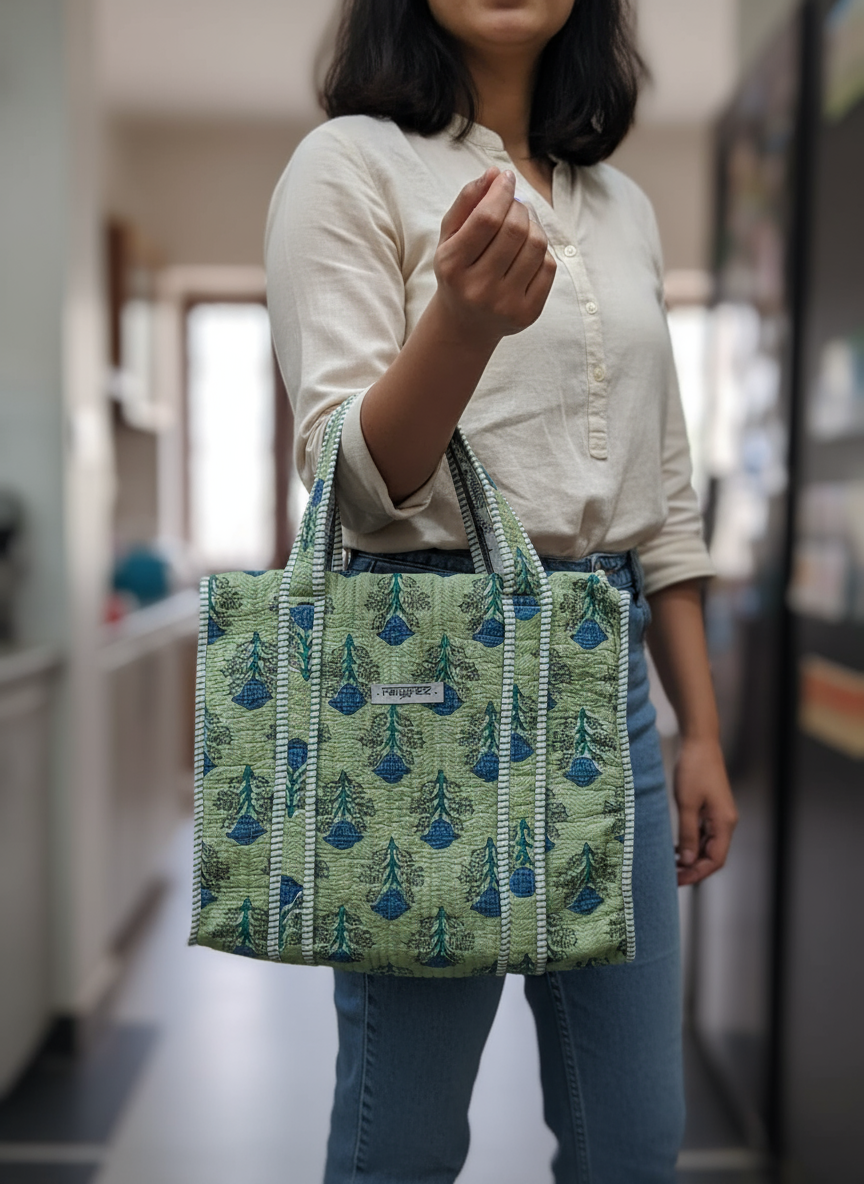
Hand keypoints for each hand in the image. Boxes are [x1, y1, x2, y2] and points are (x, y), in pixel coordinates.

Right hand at [433, 167, 556, 345]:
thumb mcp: (450, 237)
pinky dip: (541, 251)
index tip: (506, 179)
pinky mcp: (527, 314)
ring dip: (533, 225)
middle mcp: (478, 289)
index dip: (501, 192)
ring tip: (521, 226)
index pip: (487, 219)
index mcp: (452, 267)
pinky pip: (548, 266)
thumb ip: (467, 201)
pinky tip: (526, 253)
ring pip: (536, 245)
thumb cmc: (458, 270)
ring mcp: (504, 304)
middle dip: (518, 207)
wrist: (465, 323)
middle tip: (513, 206)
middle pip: (515, 229)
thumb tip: (494, 173)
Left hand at [674, 736, 737, 885]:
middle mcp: (726, 822)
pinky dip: (692, 843)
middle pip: (713, 855)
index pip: (715, 860)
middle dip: (694, 869)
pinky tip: (677, 848)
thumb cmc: (694, 770)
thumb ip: (688, 834)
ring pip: (708, 845)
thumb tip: (687, 862)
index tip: (678, 881)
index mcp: (725, 823)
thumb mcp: (687, 804)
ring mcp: (720, 815)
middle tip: (671, 877)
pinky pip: (704, 833)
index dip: (697, 873)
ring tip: (671, 866)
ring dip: (692, 857)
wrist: (700, 742)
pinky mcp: (712, 808)